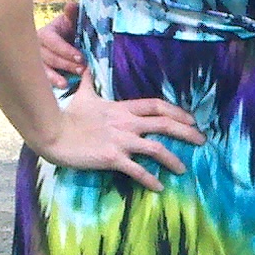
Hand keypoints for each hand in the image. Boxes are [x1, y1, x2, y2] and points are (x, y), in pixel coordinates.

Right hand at [35, 2, 83, 80]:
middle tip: (81, 69)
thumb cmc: (71, 31)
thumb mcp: (73, 22)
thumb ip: (72, 15)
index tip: (80, 57)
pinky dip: (50, 83)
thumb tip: (71, 5)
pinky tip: (60, 87)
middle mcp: (37, 46)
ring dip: (55, 76)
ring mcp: (37, 60)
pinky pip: (42, 78)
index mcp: (46, 33)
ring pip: (43, 68)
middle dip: (65, 63)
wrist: (68, 42)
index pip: (52, 41)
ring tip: (66, 83)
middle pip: (49, 56)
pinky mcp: (39, 72)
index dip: (65, 50)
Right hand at [37, 72, 205, 188]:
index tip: (191, 119)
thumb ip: (89, 82)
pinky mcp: (112, 158)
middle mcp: (127, 123)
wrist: (52, 133)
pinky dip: (150, 179)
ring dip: (173, 159)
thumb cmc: (68, 115)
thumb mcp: (83, 95)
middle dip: (187, 132)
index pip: (156, 105)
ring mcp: (121, 141)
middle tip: (202, 140)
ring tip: (183, 169)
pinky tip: (159, 187)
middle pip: (165, 124)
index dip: (176, 111)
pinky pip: (137, 170)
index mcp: (122, 108)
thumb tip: (86, 67)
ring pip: (157, 148)